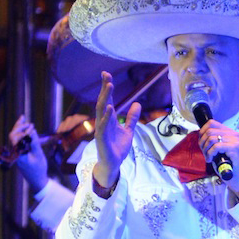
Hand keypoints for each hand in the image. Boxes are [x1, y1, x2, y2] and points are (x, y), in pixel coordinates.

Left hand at [8, 115, 47, 194]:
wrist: (37, 180)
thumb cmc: (39, 169)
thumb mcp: (39, 155)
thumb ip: (34, 143)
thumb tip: (32, 131)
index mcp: (17, 154)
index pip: (15, 138)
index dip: (22, 131)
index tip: (32, 127)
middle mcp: (14, 153)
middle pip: (12, 136)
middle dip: (19, 127)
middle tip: (25, 119)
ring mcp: (15, 153)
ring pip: (13, 137)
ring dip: (18, 128)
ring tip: (23, 118)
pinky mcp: (18, 153)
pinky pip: (17, 141)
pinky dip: (20, 134)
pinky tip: (25, 128)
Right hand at [92, 72, 140, 188]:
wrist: (114, 164)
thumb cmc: (118, 148)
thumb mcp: (128, 131)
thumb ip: (131, 118)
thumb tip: (137, 103)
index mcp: (109, 118)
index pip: (108, 100)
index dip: (107, 87)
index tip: (106, 74)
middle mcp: (103, 121)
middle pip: (103, 101)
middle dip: (105, 88)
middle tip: (106, 75)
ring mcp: (101, 129)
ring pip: (101, 111)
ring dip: (105, 98)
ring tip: (110, 86)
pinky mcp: (101, 139)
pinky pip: (103, 126)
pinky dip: (106, 117)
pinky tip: (110, 107)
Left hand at [195, 115, 238, 193]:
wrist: (235, 176)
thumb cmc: (225, 162)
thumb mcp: (217, 148)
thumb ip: (212, 139)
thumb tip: (201, 134)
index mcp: (229, 131)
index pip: (211, 123)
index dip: (202, 131)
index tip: (201, 142)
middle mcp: (233, 134)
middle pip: (210, 131)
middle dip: (203, 143)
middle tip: (204, 152)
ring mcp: (235, 141)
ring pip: (212, 138)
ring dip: (206, 149)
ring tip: (208, 157)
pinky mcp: (234, 148)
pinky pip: (216, 147)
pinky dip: (210, 153)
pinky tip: (210, 159)